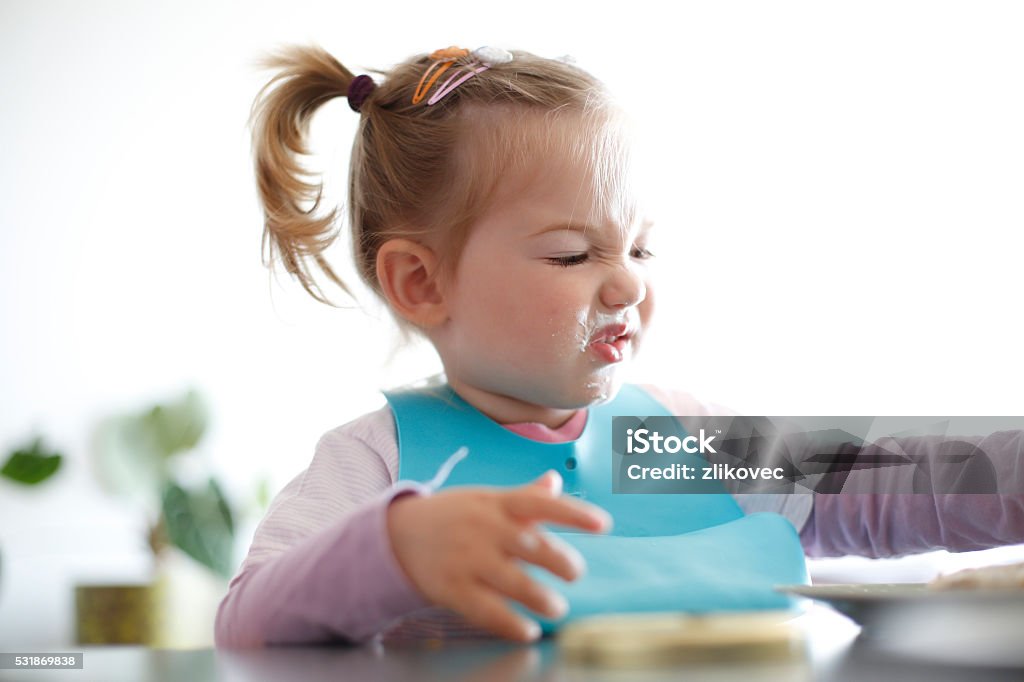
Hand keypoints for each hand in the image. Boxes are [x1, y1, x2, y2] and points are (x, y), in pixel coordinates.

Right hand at [386, 470, 610, 640]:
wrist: (398, 535)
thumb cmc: (455, 516)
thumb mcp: (486, 500)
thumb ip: (524, 496)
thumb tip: (556, 480)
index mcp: (497, 503)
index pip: (541, 504)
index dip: (574, 513)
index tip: (604, 525)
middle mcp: (485, 529)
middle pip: (531, 544)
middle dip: (560, 560)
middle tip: (575, 572)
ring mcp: (467, 560)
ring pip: (513, 582)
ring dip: (541, 598)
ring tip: (557, 608)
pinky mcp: (452, 589)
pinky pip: (486, 611)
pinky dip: (510, 624)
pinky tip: (529, 630)